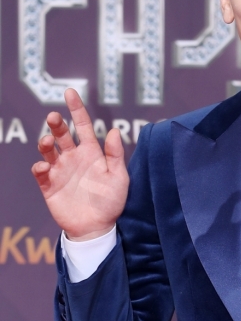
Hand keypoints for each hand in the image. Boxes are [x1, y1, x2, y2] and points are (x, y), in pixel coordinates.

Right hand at [31, 88, 129, 239]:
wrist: (97, 228)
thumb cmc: (110, 203)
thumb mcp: (119, 178)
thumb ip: (115, 156)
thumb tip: (114, 131)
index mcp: (91, 153)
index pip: (82, 125)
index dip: (76, 109)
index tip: (70, 92)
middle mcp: (73, 158)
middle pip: (61, 134)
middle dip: (56, 123)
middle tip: (53, 117)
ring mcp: (60, 170)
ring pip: (47, 149)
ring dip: (45, 142)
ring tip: (47, 142)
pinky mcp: (50, 185)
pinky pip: (40, 171)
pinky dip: (39, 166)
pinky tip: (45, 166)